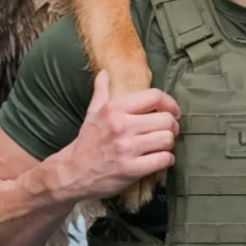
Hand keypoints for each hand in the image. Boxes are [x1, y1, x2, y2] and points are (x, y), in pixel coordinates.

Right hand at [57, 70, 180, 199]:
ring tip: (162, 145)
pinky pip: (163, 159)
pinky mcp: (131, 169)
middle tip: (169, 131)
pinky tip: (160, 159)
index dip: (170, 104)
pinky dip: (167, 159)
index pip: (154, 96)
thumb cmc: (86, 142)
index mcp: (115, 109)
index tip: (173, 112)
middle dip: (172, 126)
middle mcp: (122, 126)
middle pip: (166, 119)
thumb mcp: (92, 113)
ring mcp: (127, 148)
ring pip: (167, 139)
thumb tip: (104, 72)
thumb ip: (101, 91)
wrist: (71, 173)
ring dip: (169, 144)